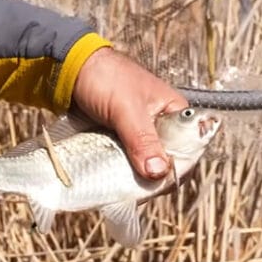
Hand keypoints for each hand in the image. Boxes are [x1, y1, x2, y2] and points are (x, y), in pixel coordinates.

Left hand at [70, 47, 188, 179]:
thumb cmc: (107, 80)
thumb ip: (143, 140)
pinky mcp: (122, 140)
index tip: (157, 187)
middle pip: (166, 162)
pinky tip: (113, 183)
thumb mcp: (127, 109)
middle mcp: (162, 126)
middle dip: (153, 179)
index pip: (188, 150)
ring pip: (145, 165)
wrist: (73, 69)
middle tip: (134, 192)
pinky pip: (127, 162)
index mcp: (175, 113)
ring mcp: (141, 135)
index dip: (176, 171)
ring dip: (135, 178)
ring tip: (122, 190)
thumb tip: (159, 173)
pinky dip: (121, 172)